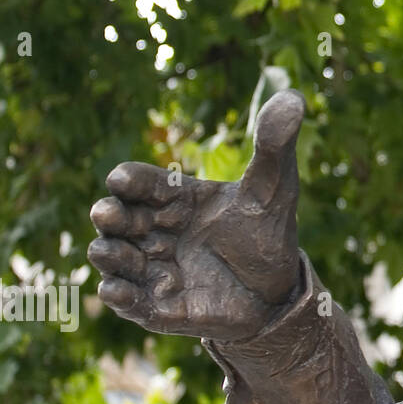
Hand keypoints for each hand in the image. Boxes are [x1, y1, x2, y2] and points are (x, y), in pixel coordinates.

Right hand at [88, 90, 305, 341]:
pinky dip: (118, 296)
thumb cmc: (267, 232)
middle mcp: (155, 230)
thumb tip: (294, 96)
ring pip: (112, 258)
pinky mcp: (157, 306)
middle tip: (111, 214)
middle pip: (116, 218)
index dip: (129, 181)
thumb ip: (275, 144)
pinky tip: (117, 290)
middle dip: (110, 215)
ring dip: (109, 254)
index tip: (123, 180)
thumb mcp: (276, 186)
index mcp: (175, 198)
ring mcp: (153, 268)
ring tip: (113, 249)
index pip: (139, 182)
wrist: (278, 289)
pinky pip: (127, 302)